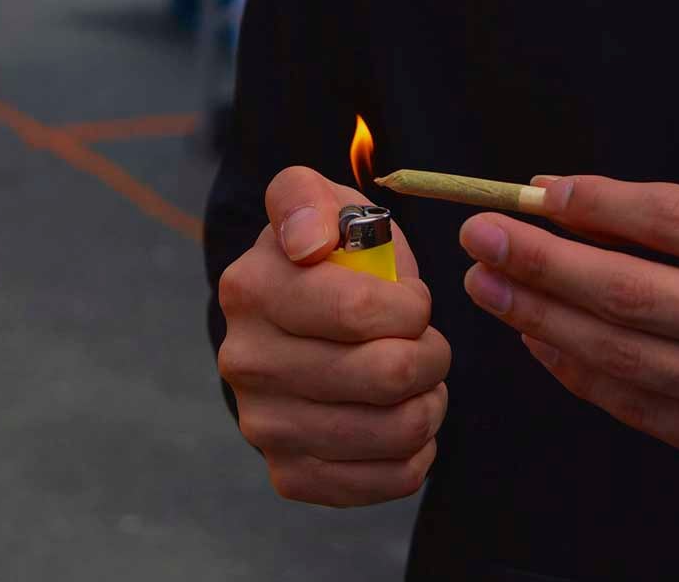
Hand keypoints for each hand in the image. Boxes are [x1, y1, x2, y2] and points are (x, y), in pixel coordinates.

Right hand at [218, 167, 449, 505]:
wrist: (294, 324)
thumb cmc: (327, 258)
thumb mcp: (317, 203)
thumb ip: (305, 200)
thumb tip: (307, 243)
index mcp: (253, 289)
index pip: (360, 311)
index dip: (412, 308)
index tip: (412, 302)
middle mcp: (247, 362)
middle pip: (387, 375)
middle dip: (432, 354)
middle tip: (426, 343)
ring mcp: (265, 426)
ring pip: (397, 431)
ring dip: (431, 401)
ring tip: (419, 379)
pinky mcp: (291, 475)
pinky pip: (389, 479)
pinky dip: (419, 449)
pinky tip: (402, 417)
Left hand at [460, 176, 678, 480]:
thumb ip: (678, 217)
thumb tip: (565, 198)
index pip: (670, 222)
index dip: (593, 206)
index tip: (532, 194)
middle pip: (630, 294)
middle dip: (541, 264)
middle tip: (484, 239)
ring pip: (621, 357)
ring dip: (541, 319)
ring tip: (493, 286)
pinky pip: (637, 407)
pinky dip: (578, 370)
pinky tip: (539, 339)